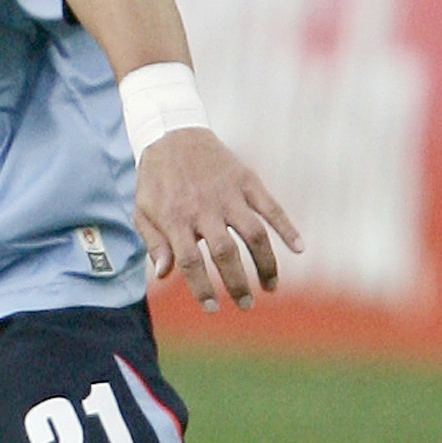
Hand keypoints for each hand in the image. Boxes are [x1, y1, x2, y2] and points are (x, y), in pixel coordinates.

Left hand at [135, 127, 302, 311]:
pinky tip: (299, 248)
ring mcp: (229, 194)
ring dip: (266, 263)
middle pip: (225, 252)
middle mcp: (204, 208)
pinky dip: (287, 227)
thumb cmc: (155, 180)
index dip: (202, 288)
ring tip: (270, 287)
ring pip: (254, 233)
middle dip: (237, 282)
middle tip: (245, 304)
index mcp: (175, 218)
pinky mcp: (247, 181)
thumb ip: (155, 243)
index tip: (213, 308)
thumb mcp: (142, 211)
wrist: (173, 134)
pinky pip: (272, 207)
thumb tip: (164, 276)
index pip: (190, 261)